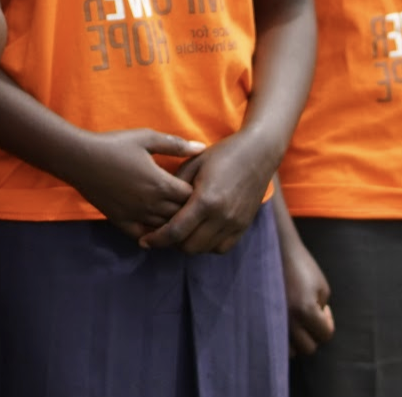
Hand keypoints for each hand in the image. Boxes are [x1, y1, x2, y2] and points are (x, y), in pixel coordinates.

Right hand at [64, 128, 204, 239]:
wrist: (79, 158)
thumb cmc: (114, 145)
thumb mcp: (146, 138)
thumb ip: (175, 144)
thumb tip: (202, 148)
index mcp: (161, 184)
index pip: (193, 198)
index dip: (199, 193)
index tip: (199, 187)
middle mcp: (152, 204)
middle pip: (182, 216)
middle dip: (190, 211)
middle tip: (193, 204)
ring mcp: (136, 215)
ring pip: (165, 228)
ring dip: (173, 224)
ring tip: (178, 217)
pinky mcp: (121, 221)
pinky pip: (142, 237)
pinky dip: (152, 236)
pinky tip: (155, 231)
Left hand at [140, 131, 275, 253]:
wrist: (257, 152)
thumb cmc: (221, 154)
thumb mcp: (192, 164)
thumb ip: (175, 188)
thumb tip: (157, 207)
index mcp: (205, 200)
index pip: (176, 231)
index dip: (157, 239)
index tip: (143, 241)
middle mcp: (222, 216)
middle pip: (189, 246)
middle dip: (171, 244)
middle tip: (161, 235)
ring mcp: (235, 223)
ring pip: (205, 250)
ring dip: (189, 245)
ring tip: (178, 233)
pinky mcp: (244, 226)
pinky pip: (221, 248)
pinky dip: (207, 245)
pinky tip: (199, 233)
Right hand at [281, 237, 333, 355]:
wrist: (272, 247)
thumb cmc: (300, 264)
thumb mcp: (322, 287)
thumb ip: (322, 311)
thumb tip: (316, 325)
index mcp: (305, 310)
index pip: (325, 335)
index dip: (327, 322)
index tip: (322, 308)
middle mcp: (286, 319)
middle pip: (307, 348)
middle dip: (312, 334)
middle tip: (308, 316)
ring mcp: (270, 319)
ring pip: (288, 349)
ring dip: (294, 340)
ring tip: (294, 320)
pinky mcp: (258, 315)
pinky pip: (271, 338)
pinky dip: (279, 335)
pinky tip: (281, 319)